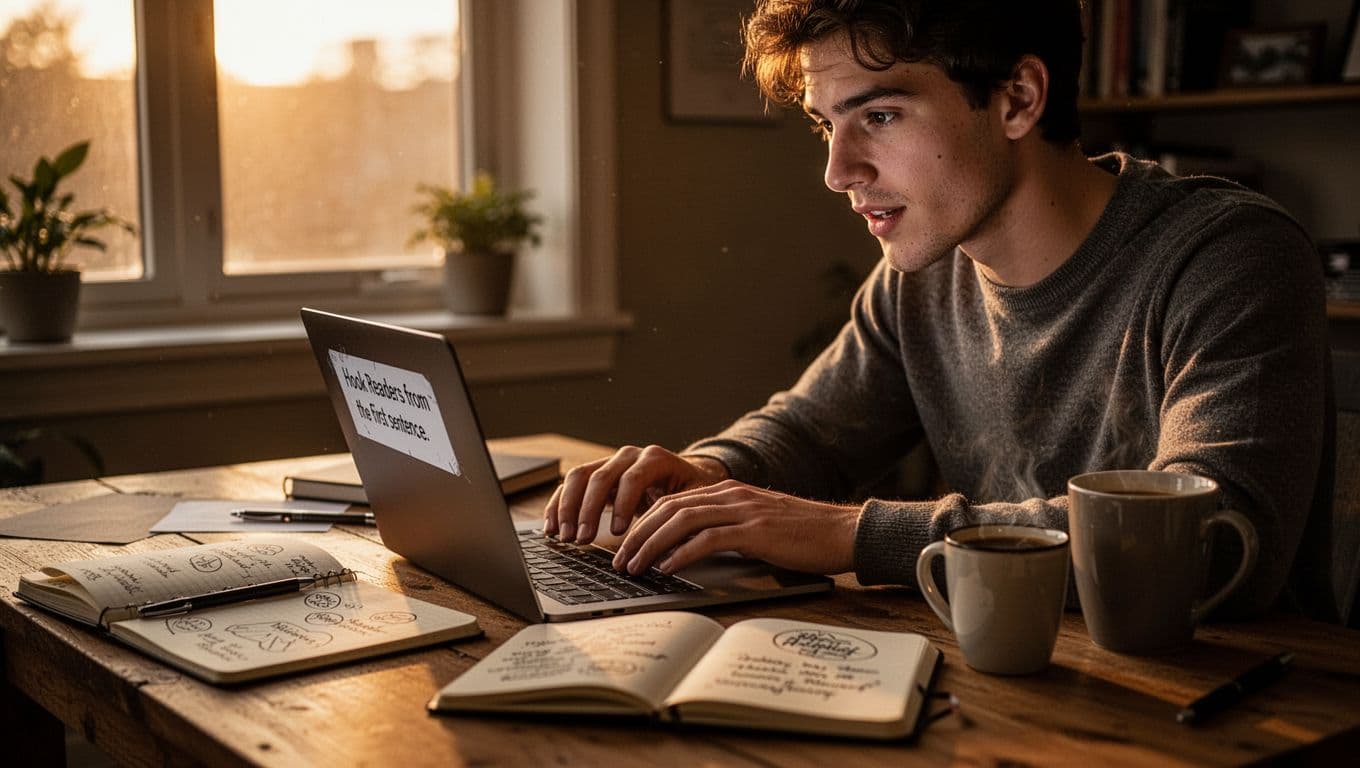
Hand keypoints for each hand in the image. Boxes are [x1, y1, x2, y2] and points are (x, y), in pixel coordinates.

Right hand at [543, 445, 728, 543]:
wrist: (684, 477)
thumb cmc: (690, 492)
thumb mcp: (692, 501)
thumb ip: (679, 516)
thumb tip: (668, 546)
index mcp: (655, 459)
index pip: (633, 477)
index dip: (623, 504)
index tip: (617, 532)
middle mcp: (628, 456)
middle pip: (600, 476)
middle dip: (588, 510)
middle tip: (582, 539)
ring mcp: (609, 462)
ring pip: (580, 477)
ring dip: (568, 508)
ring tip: (565, 537)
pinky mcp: (595, 474)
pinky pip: (570, 485)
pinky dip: (558, 505)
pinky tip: (551, 527)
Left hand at [611, 480, 858, 575]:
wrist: (843, 531)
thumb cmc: (802, 535)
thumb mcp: (756, 525)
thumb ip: (725, 529)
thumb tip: (689, 551)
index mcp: (727, 492)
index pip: (671, 501)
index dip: (642, 522)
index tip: (625, 545)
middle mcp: (730, 495)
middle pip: (668, 508)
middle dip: (637, 534)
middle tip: (619, 559)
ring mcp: (742, 510)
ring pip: (681, 520)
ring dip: (651, 545)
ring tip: (634, 567)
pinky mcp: (755, 530)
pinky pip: (709, 539)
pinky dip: (683, 553)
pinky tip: (668, 568)